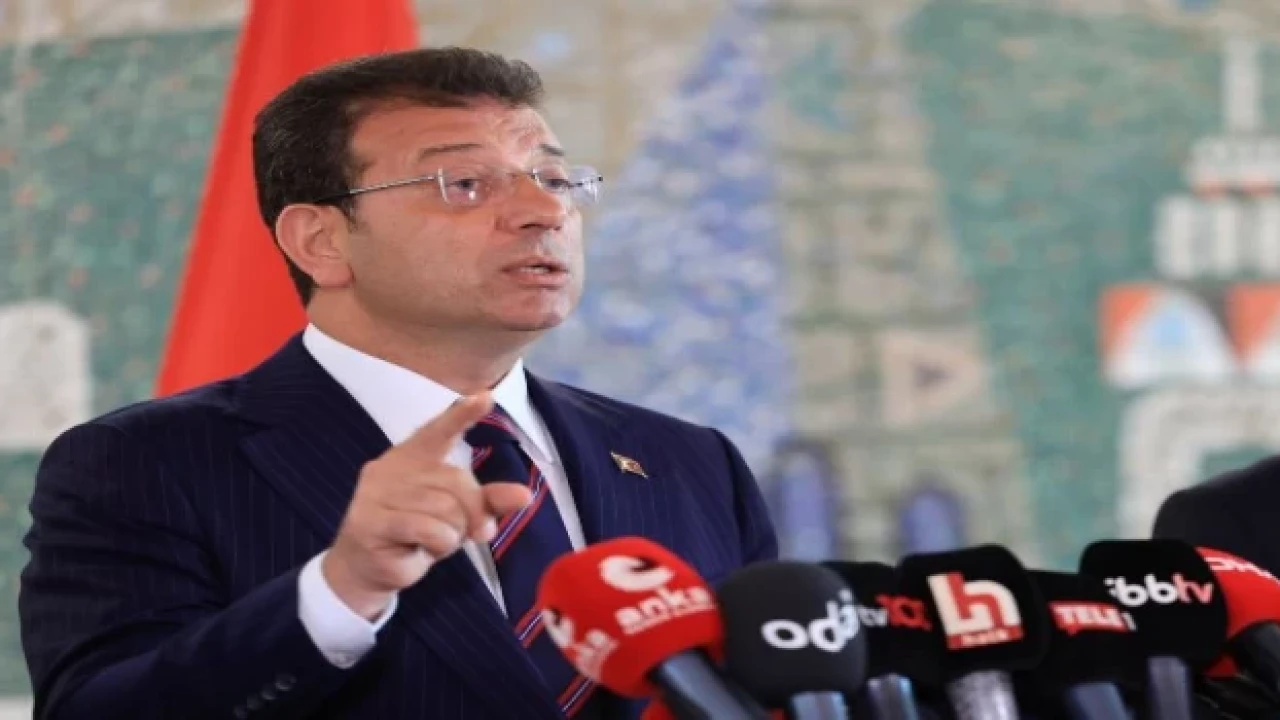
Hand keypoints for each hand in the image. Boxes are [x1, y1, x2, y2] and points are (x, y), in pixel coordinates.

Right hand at [322, 393, 532, 618]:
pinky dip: (437, 546)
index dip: (461, 415)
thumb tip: (524, 495)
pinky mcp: (370, 521)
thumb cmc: (416, 534)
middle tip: (463, 533)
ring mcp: (377, 493)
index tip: (485, 397)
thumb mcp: (457, 516)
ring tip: (431, 542)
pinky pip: (428, 530)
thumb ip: (488, 502)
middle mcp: (391, 466)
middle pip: (456, 481)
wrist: (367, 568)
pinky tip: (417, 550)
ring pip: (444, 509)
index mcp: (413, 455)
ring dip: (451, 535)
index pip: (438, 430)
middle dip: (471, 513)